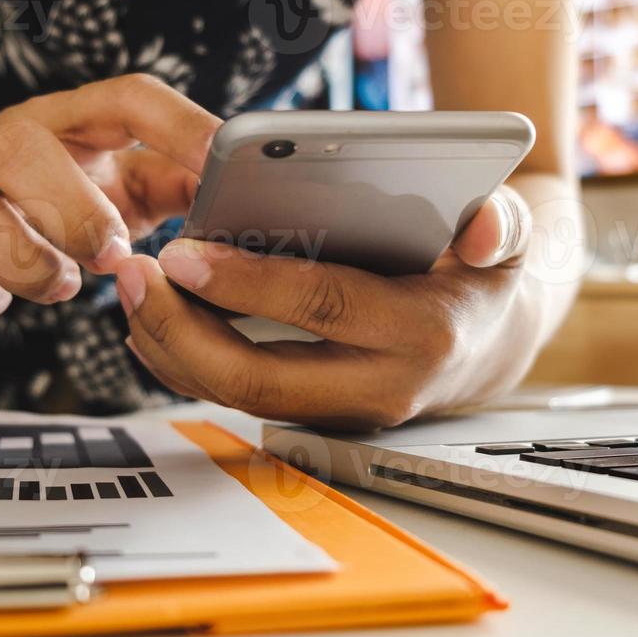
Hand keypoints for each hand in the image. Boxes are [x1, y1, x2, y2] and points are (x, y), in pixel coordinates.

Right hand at [0, 75, 220, 327]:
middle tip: (114, 255)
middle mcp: (3, 139)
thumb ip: (178, 187)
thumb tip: (246, 204)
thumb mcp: (121, 185)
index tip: (223, 162)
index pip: (128, 98)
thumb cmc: (54, 199)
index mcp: (71, 120)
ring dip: (22, 262)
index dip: (178, 126)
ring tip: (61, 285)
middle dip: (72, 210)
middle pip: (20, 147)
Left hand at [113, 186, 537, 428]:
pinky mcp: (312, 414)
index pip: (322, 309)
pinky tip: (150, 316)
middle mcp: (378, 387)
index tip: (184, 252)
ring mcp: (340, 411)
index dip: (249, 284)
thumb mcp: (509, 240)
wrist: (489, 345)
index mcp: (420, 334)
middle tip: (133, 272)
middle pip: (259, 378)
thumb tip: (483, 224)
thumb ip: (502, 222)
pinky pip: (235, 396)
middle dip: (183, 329)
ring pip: (236, 396)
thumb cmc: (482, 276)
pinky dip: (184, 361)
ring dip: (171, 346)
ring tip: (128, 285)